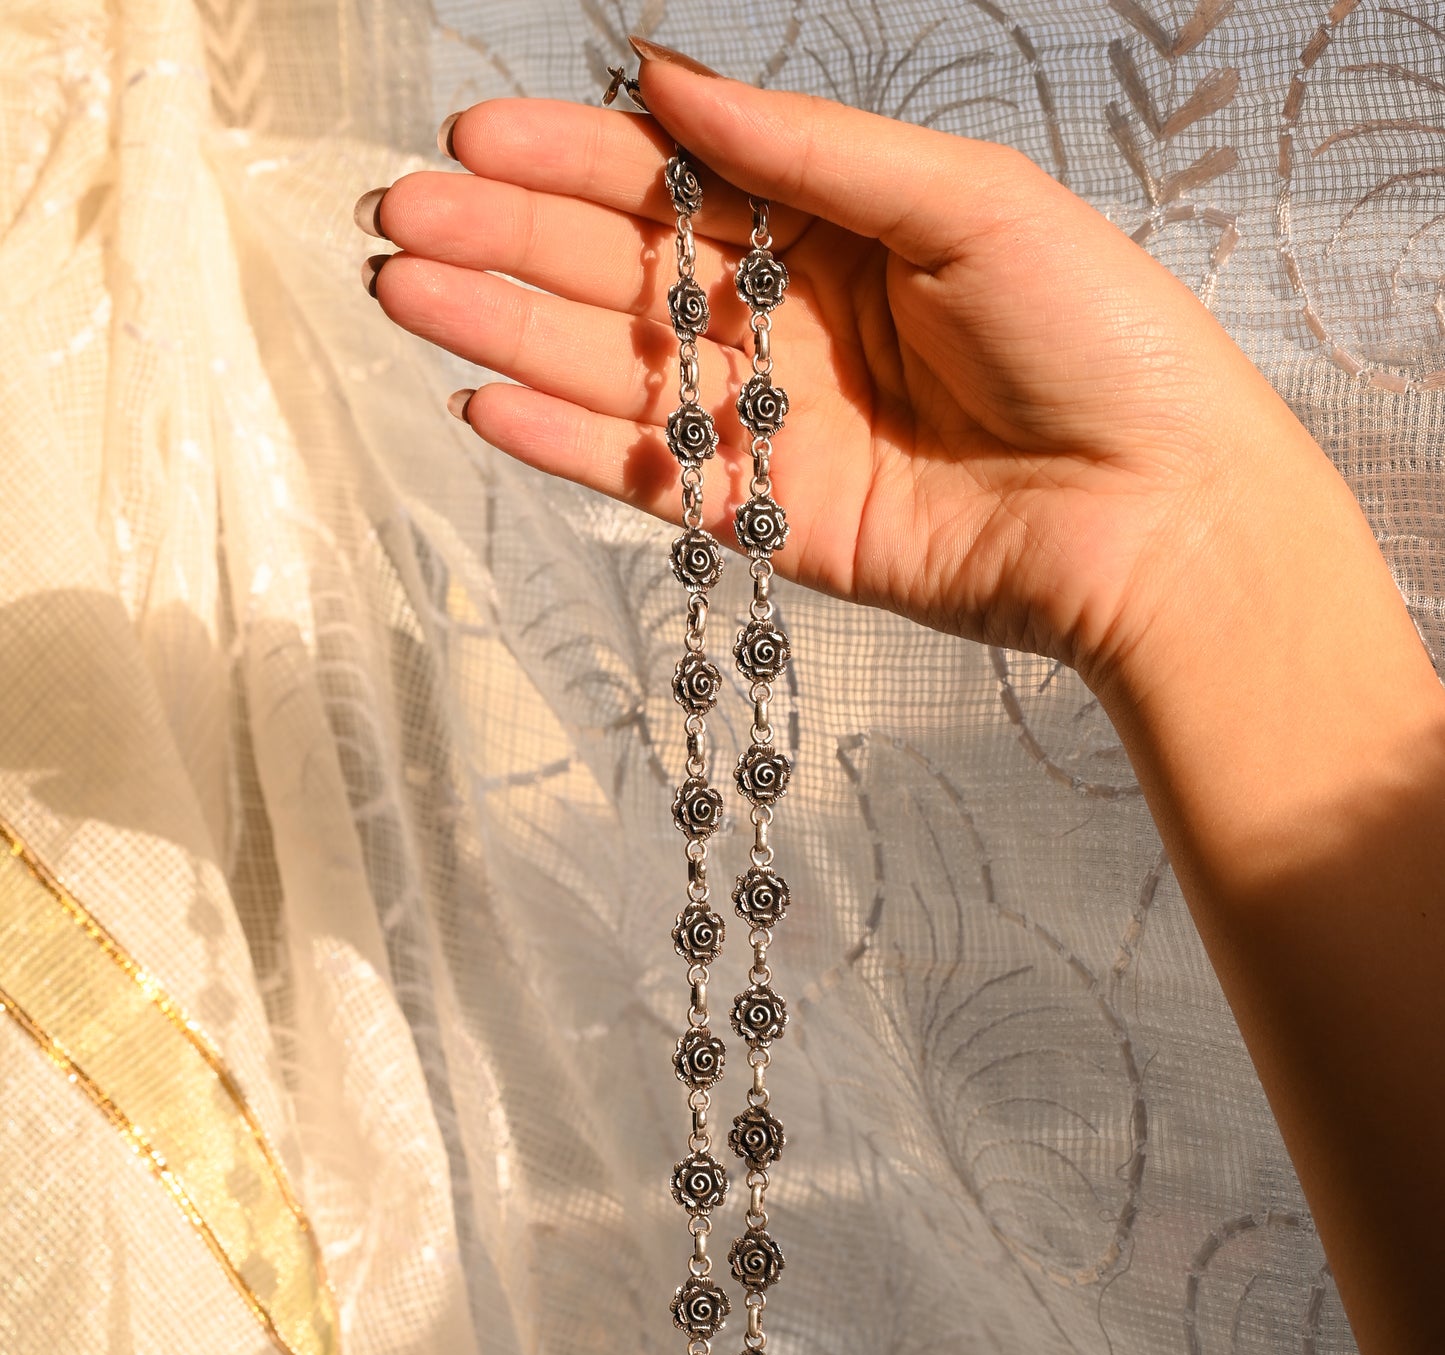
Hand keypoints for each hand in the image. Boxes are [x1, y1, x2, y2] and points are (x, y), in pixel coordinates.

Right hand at [359, 52, 1341, 688]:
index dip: (571, 161)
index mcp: (834, 226)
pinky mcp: (771, 522)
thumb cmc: (1098, 339)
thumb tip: (670, 78)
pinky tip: (482, 407)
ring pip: (615, 370)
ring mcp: (774, 426)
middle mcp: (788, 321)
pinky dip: (566, 447)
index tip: (472, 140)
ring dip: (505, 335)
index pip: (672, 183)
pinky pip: (650, 477)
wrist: (1154, 516)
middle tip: (401, 221)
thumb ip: (810, 151)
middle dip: (507, 243)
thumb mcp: (964, 204)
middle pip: (621, 273)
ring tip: (408, 297)